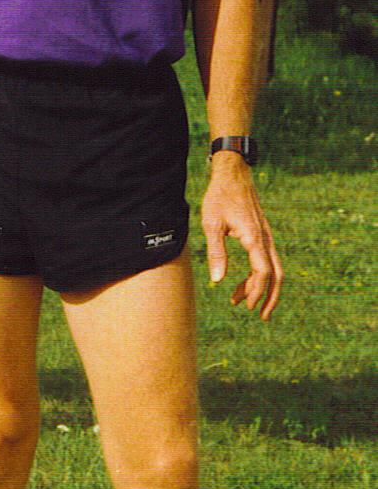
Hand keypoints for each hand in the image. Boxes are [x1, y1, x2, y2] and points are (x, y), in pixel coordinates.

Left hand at [201, 152, 282, 319]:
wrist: (233, 174)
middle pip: (276, 275)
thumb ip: (216, 252)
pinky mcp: (262, 233)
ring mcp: (265, 236)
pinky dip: (258, 274)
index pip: (263, 272)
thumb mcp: (212, 223)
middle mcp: (265, 238)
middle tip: (259, 315)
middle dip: (270, 297)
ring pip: (273, 268)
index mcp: (254, 237)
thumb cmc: (220, 196)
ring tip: (240, 301)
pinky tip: (242, 281)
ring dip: (261, 287)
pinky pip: (266, 259)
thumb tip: (218, 281)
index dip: (257, 291)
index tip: (246, 305)